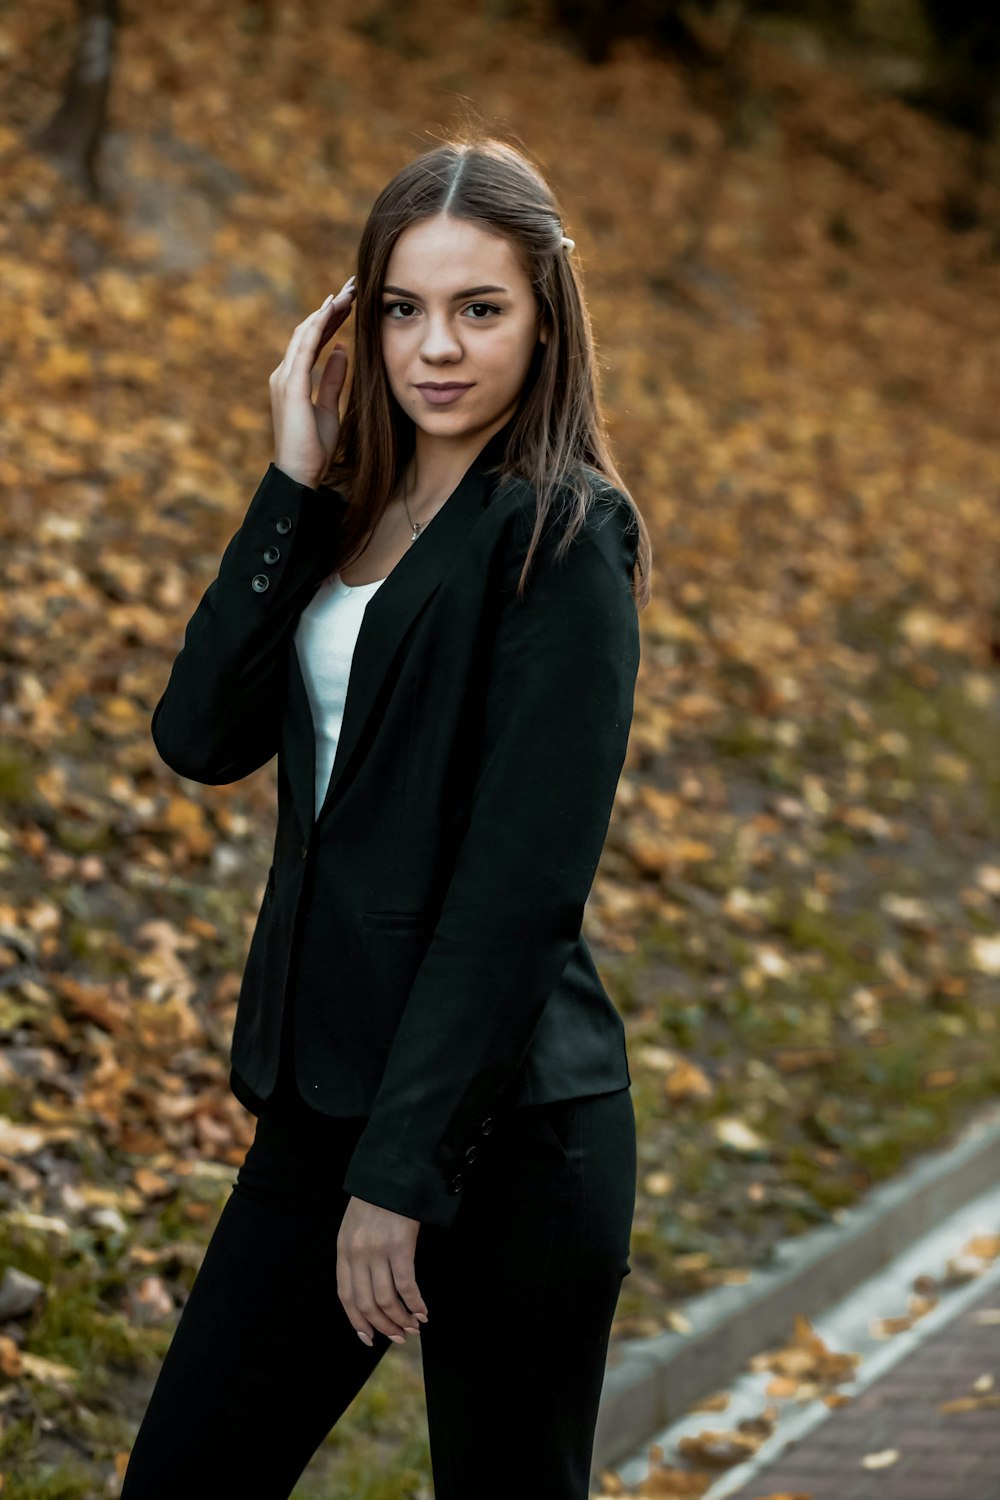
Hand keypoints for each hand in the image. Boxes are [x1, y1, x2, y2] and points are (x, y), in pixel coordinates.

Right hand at [269, 276, 356, 488]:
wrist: (300, 475)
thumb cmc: (313, 449)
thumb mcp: (329, 409)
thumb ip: (332, 380)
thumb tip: (343, 350)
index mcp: (293, 380)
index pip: (312, 340)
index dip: (331, 319)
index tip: (351, 301)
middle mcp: (284, 374)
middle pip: (307, 330)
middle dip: (330, 307)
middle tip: (353, 286)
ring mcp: (284, 378)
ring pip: (305, 333)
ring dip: (326, 310)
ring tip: (347, 292)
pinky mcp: (291, 387)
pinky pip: (305, 348)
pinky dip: (318, 326)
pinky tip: (332, 310)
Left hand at [337, 1194, 428, 1346]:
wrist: (391, 1171)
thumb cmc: (375, 1199)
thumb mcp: (354, 1227)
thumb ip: (355, 1255)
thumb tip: (367, 1289)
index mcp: (343, 1251)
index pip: (346, 1297)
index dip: (357, 1322)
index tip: (369, 1338)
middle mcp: (357, 1254)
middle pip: (366, 1304)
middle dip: (383, 1326)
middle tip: (398, 1337)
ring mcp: (378, 1251)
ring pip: (386, 1299)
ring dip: (401, 1319)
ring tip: (413, 1327)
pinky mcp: (400, 1246)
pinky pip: (406, 1285)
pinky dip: (415, 1303)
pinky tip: (423, 1311)